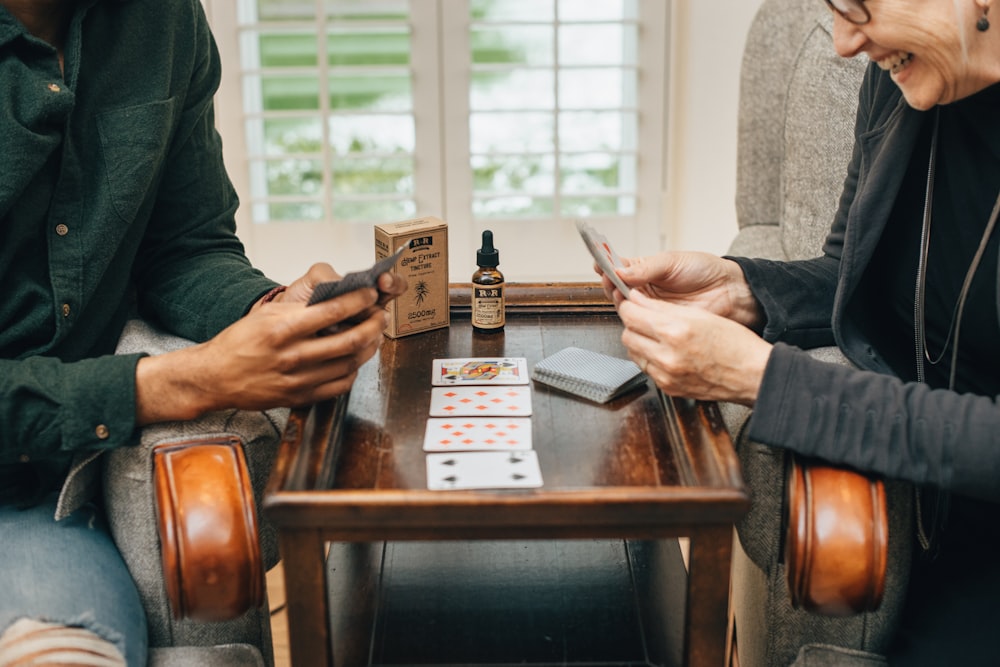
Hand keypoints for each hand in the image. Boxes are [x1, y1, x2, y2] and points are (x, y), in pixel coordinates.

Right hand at [135, 264, 406, 423]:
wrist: (215, 377)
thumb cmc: (241, 342)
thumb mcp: (266, 315)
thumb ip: (300, 309)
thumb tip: (336, 298)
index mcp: (283, 329)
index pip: (333, 311)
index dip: (359, 301)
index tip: (370, 294)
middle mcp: (292, 355)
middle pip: (350, 340)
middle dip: (373, 325)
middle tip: (380, 316)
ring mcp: (298, 379)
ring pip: (349, 363)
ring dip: (368, 348)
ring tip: (373, 336)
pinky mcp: (300, 397)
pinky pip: (339, 385)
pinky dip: (353, 371)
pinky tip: (355, 359)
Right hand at [597, 251, 762, 329]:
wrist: (729, 293)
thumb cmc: (705, 271)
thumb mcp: (673, 262)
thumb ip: (646, 267)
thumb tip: (621, 270)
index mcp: (645, 270)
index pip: (619, 268)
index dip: (607, 265)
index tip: (599, 263)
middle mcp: (644, 289)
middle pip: (617, 289)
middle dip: (610, 284)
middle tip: (610, 280)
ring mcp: (651, 307)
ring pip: (625, 307)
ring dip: (621, 301)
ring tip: (622, 293)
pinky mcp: (659, 324)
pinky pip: (641, 323)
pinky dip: (634, 318)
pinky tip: (634, 312)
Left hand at [618, 290, 771, 405]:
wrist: (751, 375)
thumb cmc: (734, 344)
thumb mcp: (699, 315)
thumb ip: (663, 308)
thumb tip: (638, 300)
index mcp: (675, 331)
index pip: (631, 314)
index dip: (630, 305)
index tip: (633, 301)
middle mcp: (667, 355)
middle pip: (628, 334)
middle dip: (633, 323)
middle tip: (644, 317)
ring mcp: (666, 375)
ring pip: (633, 352)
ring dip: (640, 341)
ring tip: (657, 335)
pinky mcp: (668, 387)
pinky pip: (646, 368)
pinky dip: (650, 358)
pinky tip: (664, 351)